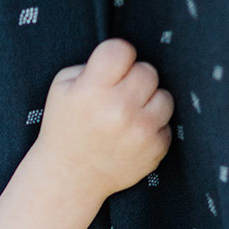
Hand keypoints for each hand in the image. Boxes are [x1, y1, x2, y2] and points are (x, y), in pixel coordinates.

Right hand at [36, 38, 173, 205]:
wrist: (68, 178)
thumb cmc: (66, 130)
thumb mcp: (62, 89)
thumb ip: (90, 66)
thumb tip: (122, 57)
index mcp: (92, 90)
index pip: (122, 49)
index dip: (118, 57)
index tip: (113, 70)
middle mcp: (118, 109)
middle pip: (148, 71)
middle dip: (135, 81)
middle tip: (118, 98)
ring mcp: (139, 130)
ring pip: (164, 97)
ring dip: (149, 104)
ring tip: (127, 117)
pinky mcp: (154, 148)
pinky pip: (167, 124)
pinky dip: (152, 129)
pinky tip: (132, 136)